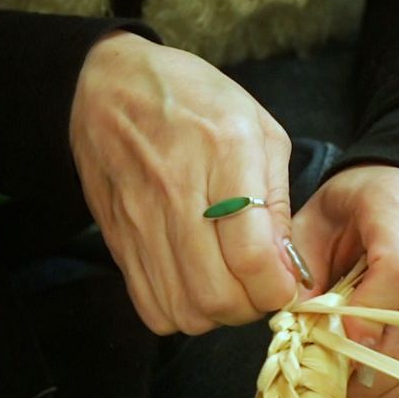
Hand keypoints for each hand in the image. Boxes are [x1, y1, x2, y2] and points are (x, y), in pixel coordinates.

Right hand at [70, 31, 298, 333]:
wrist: (111, 84)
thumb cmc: (197, 102)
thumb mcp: (259, 130)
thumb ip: (277, 199)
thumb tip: (287, 264)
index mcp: (225, 154)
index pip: (251, 256)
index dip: (277, 287)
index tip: (285, 283)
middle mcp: (178, 192)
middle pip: (217, 295)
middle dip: (250, 307)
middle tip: (258, 286)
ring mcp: (141, 220)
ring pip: (184, 311)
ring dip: (216, 313)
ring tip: (228, 285)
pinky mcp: (118, 240)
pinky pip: (150, 308)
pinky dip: (179, 312)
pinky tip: (194, 285)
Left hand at [292, 164, 398, 397]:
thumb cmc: (348, 209)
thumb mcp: (310, 224)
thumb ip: (299, 275)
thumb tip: (302, 334)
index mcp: (396, 206)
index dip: (366, 316)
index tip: (334, 339)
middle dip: (369, 369)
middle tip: (333, 374)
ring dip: (394, 387)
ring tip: (359, 383)